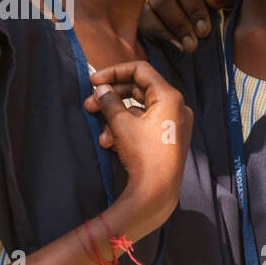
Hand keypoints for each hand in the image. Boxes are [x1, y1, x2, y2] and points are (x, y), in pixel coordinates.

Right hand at [84, 60, 192, 228]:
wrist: (157, 194)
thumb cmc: (144, 155)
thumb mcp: (122, 125)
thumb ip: (109, 101)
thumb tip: (100, 89)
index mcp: (170, 97)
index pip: (140, 70)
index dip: (114, 72)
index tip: (94, 81)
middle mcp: (176, 107)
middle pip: (138, 90)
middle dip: (111, 98)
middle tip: (89, 104)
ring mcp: (174, 124)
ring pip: (139, 111)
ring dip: (115, 119)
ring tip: (101, 135)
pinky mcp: (168, 139)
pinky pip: (144, 125)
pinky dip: (127, 130)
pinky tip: (110, 144)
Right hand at [141, 0, 236, 51]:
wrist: (193, 46)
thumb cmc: (209, 23)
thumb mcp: (224, 8)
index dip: (195, 9)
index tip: (204, 31)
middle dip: (181, 23)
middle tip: (194, 44)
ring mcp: (149, 6)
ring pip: (153, 7)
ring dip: (171, 28)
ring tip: (186, 47)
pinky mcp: (141, 20)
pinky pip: (143, 22)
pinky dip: (159, 33)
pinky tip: (174, 45)